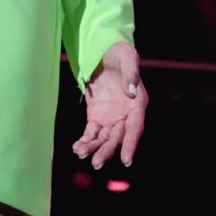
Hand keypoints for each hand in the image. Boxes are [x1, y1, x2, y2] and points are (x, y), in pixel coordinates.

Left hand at [72, 40, 146, 168]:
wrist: (105, 52)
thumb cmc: (120, 53)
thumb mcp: (127, 57)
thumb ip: (131, 74)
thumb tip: (132, 91)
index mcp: (137, 104)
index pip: (135, 128)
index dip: (131, 144)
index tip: (126, 160)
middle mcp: (125, 115)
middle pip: (117, 138)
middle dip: (107, 151)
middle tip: (96, 163)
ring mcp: (111, 117)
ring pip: (104, 138)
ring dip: (94, 148)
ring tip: (81, 154)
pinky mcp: (97, 116)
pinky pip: (92, 132)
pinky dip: (85, 140)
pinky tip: (77, 148)